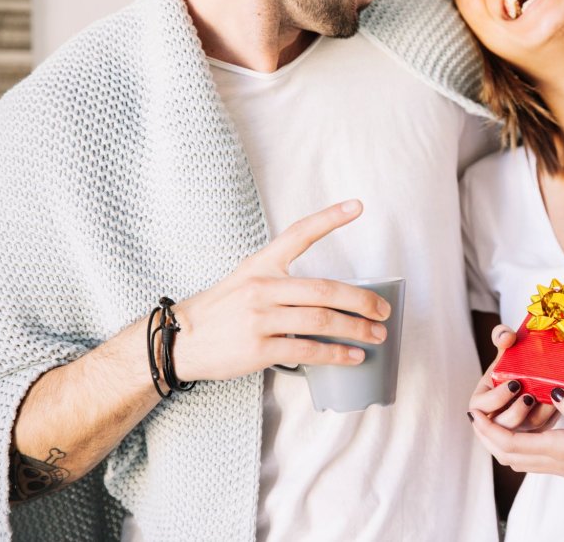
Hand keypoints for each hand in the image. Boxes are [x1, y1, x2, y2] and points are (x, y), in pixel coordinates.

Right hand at [170, 200, 390, 381]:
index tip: (357, 206)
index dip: (330, 218)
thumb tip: (327, 293)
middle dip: (362, 300)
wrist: (179, 340)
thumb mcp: (246, 279)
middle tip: (384, 309)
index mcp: (262, 264)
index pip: (299, 234)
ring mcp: (260, 318)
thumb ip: (281, 279)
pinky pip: (307, 350)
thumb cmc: (220, 311)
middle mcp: (263, 287)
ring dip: (356, 329)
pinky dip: (336, 354)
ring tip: (377, 334)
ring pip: (321, 321)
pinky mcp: (259, 348)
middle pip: (325, 290)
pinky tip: (353, 356)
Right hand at [469, 325, 557, 430]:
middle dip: (517, 412)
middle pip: (504, 425)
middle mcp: (497, 418)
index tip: (514, 383)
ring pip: (526, 429)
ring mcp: (518, 426)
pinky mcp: (536, 429)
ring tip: (548, 396)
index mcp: (482, 401)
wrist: (535, 369)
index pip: (481, 408)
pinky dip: (552, 416)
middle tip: (530, 395)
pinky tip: (559, 402)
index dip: (498, 398)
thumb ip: (502, 336)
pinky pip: (544, 428)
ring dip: (538, 414)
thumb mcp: (505, 349)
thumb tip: (506, 337)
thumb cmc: (514, 360)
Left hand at [469, 388, 563, 496]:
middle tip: (477, 415)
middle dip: (487, 436)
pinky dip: (518, 444)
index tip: (474, 413)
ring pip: (518, 458)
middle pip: (506, 454)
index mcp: (558, 450)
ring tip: (493, 419)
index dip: (489, 430)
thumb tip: (551, 390)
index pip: (510, 444)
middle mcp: (554, 461)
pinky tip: (524, 428)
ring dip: (500, 441)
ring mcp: (559, 466)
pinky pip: (532, 458)